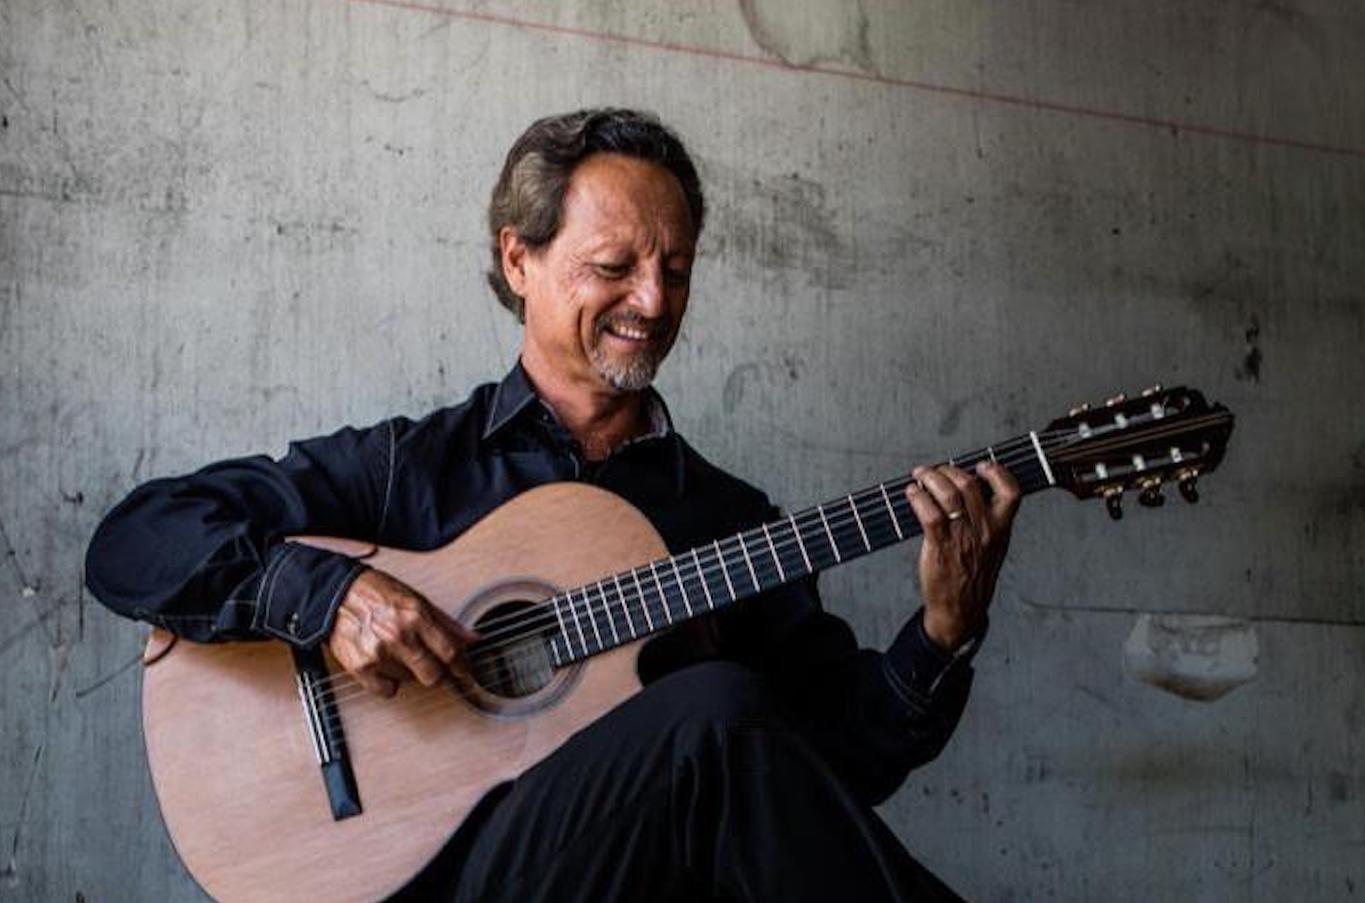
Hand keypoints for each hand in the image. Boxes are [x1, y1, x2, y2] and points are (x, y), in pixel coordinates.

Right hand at [326, 568, 475, 696]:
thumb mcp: (417, 599)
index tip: (463, 672)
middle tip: (434, 669)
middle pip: (433, 675)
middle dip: (438, 675)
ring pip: (410, 681)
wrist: (336, 595)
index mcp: (416, 615)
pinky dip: (388, 682)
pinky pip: (387, 690)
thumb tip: (473, 639)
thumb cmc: (377, 593)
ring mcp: (379, 653)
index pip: (449, 652)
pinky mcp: (361, 667)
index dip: (461, 666)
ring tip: (399, 654)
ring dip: (410, 673)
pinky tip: (385, 665)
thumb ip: (446, 623)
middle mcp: (399, 635)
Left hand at [905, 462, 1020, 649]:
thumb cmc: (973, 577)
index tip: (982, 465)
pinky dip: (918, 497)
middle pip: (969, 485)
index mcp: (1000, 529)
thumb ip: (988, 521)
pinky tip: (912, 494)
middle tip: (935, 471)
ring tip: (921, 476)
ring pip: (948, 494)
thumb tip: (970, 493)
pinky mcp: (940, 545)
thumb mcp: (993, 547)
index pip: (1011, 492)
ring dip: (931, 478)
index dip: (997, 472)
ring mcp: (962, 536)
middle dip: (949, 470)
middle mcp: (984, 530)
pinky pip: (929, 512)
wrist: (961, 609)